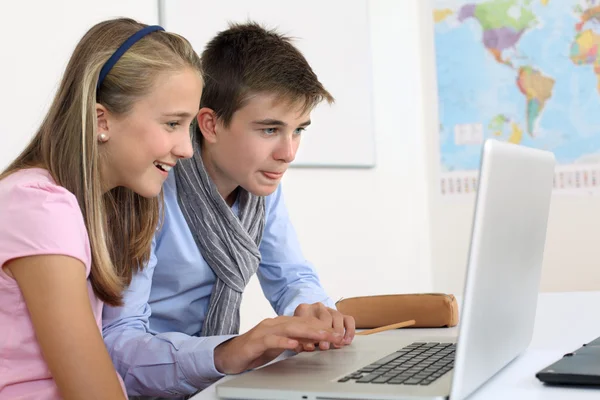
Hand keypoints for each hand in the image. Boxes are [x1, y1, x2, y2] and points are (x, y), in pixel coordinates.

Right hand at [213, 315, 343, 374]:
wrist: (229, 356)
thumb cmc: (254, 351)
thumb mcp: (278, 346)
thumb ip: (293, 342)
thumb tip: (311, 343)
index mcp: (280, 324)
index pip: (304, 323)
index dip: (321, 328)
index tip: (337, 335)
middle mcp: (273, 324)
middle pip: (300, 324)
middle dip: (320, 329)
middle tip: (336, 335)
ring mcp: (264, 331)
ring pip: (289, 329)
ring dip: (308, 332)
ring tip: (322, 336)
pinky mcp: (255, 342)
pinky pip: (271, 340)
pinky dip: (284, 341)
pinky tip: (295, 344)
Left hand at [293, 302, 354, 350]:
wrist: (301, 324)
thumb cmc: (298, 332)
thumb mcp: (295, 336)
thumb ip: (300, 341)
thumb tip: (309, 347)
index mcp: (303, 309)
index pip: (310, 318)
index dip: (314, 333)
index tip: (316, 345)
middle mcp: (317, 307)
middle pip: (326, 317)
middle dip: (327, 333)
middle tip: (325, 347)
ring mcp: (329, 310)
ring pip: (338, 316)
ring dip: (339, 332)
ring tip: (338, 344)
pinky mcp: (339, 315)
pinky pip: (348, 319)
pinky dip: (350, 330)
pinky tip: (347, 341)